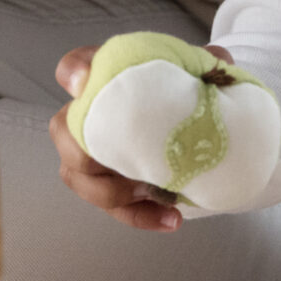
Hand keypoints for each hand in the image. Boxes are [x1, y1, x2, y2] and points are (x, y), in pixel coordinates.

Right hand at [44, 42, 237, 231]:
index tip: (83, 84)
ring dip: (114, 191)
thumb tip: (217, 62)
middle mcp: (92, 115)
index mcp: (109, 77)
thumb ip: (207, 63)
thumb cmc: (193, 90)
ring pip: (77, 175)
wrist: (203, 126)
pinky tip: (172, 219)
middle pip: (63, 130)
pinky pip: (112, 208)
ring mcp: (95, 154)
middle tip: (126, 159)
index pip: (75, 66)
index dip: (72, 73)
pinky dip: (139, 216)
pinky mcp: (111, 187)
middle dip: (86, 150)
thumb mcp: (204, 72)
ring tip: (160, 194)